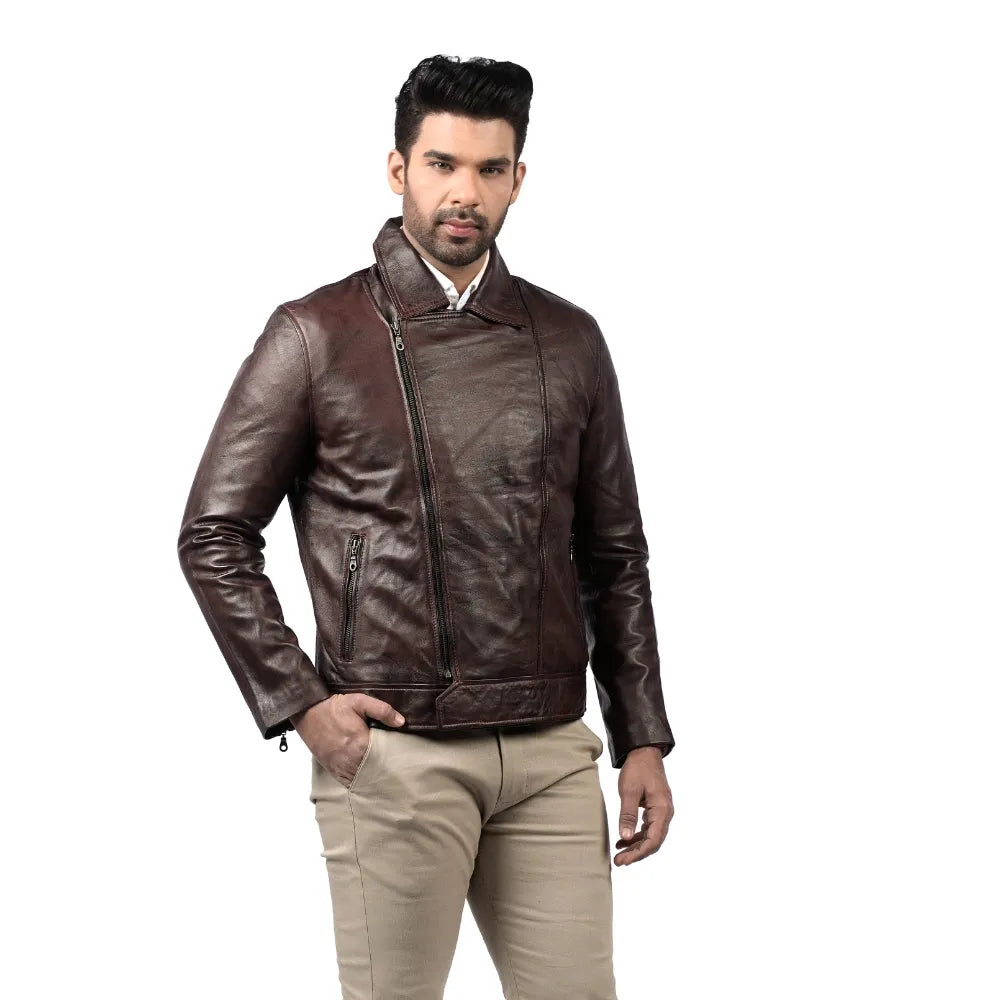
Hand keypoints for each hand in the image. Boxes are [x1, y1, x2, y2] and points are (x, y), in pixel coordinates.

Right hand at [290, 693, 405, 787]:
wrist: (308, 712)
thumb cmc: (335, 707)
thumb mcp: (359, 701)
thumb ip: (382, 710)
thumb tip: (401, 722)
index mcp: (360, 744)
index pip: (384, 759)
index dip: (394, 760)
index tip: (402, 761)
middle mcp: (350, 759)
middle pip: (374, 773)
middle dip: (385, 772)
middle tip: (397, 772)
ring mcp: (340, 766)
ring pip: (362, 781)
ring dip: (372, 780)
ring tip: (385, 778)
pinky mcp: (332, 769)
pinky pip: (348, 783)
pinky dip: (358, 783)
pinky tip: (367, 781)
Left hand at [614, 746, 673, 865]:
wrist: (644, 752)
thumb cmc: (638, 769)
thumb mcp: (629, 791)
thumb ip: (628, 814)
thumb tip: (625, 837)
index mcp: (662, 810)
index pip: (653, 840)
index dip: (638, 853)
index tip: (623, 860)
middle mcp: (665, 813)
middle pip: (653, 841)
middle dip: (636, 853)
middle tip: (619, 862)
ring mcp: (661, 811)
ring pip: (650, 836)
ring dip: (636, 846)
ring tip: (619, 853)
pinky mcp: (655, 808)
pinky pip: (648, 828)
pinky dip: (636, 835)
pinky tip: (623, 839)